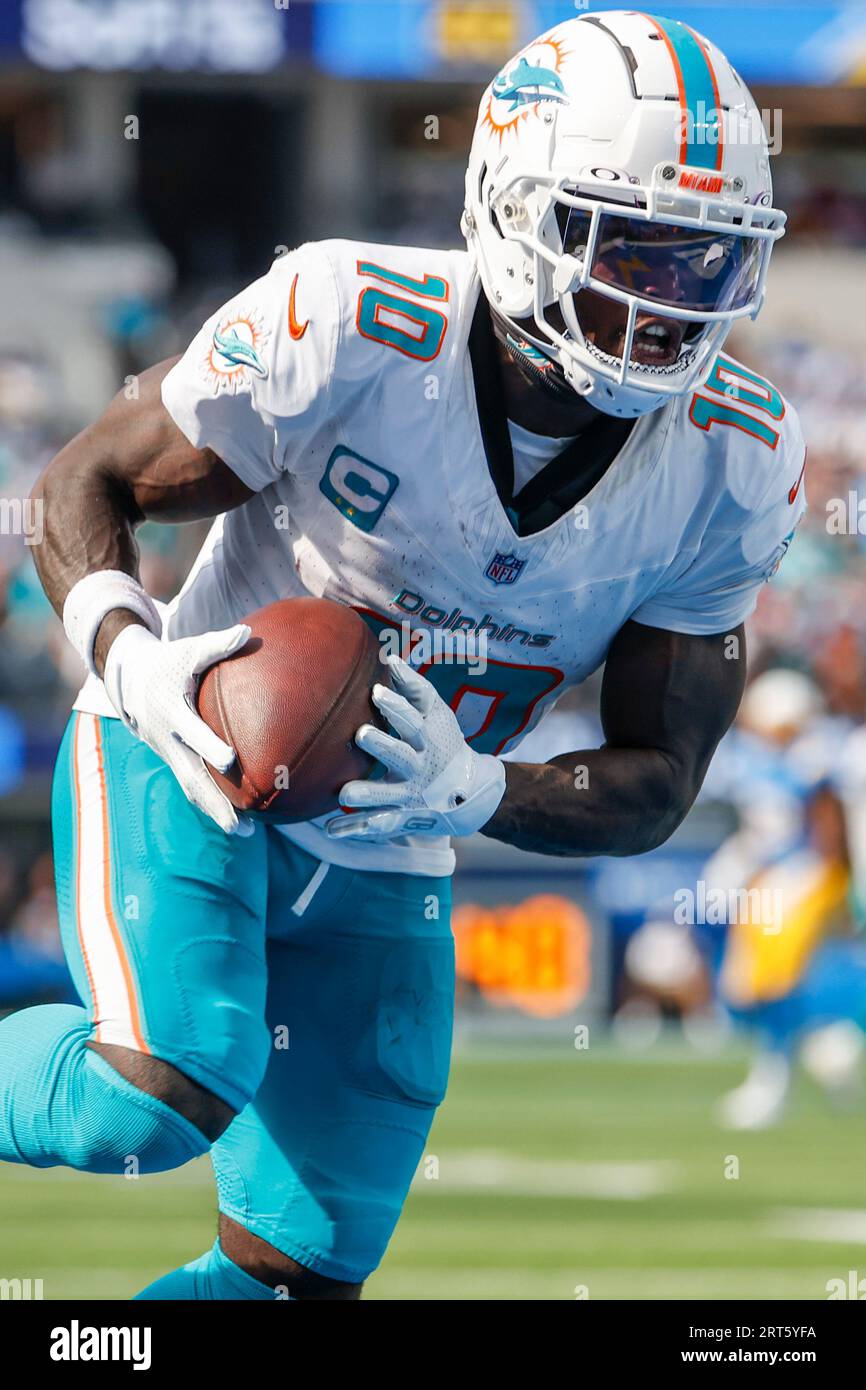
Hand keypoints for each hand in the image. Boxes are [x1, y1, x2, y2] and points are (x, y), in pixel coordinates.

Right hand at [103, 621, 252, 834]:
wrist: (128, 677)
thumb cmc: (167, 661)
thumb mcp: (188, 649)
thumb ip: (217, 644)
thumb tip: (248, 632)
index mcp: (172, 712)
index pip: (193, 732)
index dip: (209, 745)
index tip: (230, 761)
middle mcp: (168, 739)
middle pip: (191, 776)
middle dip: (214, 801)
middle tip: (238, 824)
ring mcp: (168, 752)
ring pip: (190, 787)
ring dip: (213, 810)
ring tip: (241, 831)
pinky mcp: (171, 758)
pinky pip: (190, 782)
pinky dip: (207, 801)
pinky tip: (231, 817)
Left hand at [328, 655, 505, 840]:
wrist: (469, 792)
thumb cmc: (443, 742)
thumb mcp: (437, 714)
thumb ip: (414, 688)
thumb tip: (390, 658)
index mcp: (426, 739)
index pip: (413, 721)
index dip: (397, 707)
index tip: (378, 692)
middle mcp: (418, 768)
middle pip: (401, 757)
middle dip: (382, 746)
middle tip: (361, 735)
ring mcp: (409, 795)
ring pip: (388, 796)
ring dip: (367, 794)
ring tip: (344, 794)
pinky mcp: (401, 817)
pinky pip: (377, 824)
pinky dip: (355, 829)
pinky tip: (331, 830)